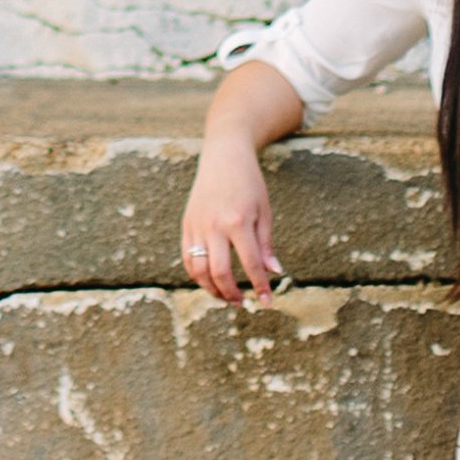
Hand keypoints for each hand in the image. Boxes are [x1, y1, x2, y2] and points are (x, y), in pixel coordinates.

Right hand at [181, 136, 279, 305]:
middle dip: (231, 294)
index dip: (260, 287)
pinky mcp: (186, 225)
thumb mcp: (264, 211)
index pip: (250, 264)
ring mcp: (197, 226)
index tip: (267, 302)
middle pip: (219, 272)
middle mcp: (214, 226)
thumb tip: (273, 272)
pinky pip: (187, 258)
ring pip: (198, 270)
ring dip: (212, 289)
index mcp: (238, 222)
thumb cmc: (249, 183)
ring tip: (225, 296)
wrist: (223, 157)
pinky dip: (196, 275)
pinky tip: (210, 281)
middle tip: (242, 303)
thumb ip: (266, 244)